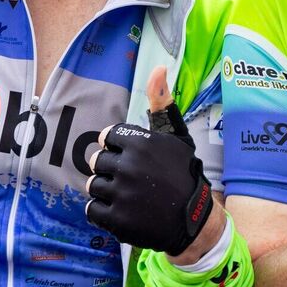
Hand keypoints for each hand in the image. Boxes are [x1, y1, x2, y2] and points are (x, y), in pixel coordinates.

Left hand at [85, 65, 212, 255]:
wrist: (194, 219)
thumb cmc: (183, 173)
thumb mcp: (177, 136)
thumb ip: (162, 102)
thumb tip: (158, 67)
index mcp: (141, 143)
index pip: (107, 136)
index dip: (117, 146)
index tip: (131, 157)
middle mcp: (129, 166)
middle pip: (98, 161)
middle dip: (112, 169)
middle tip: (133, 179)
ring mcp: (122, 194)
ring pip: (93, 184)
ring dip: (107, 190)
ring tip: (129, 195)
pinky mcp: (116, 219)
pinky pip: (92, 209)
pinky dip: (103, 212)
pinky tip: (123, 210)